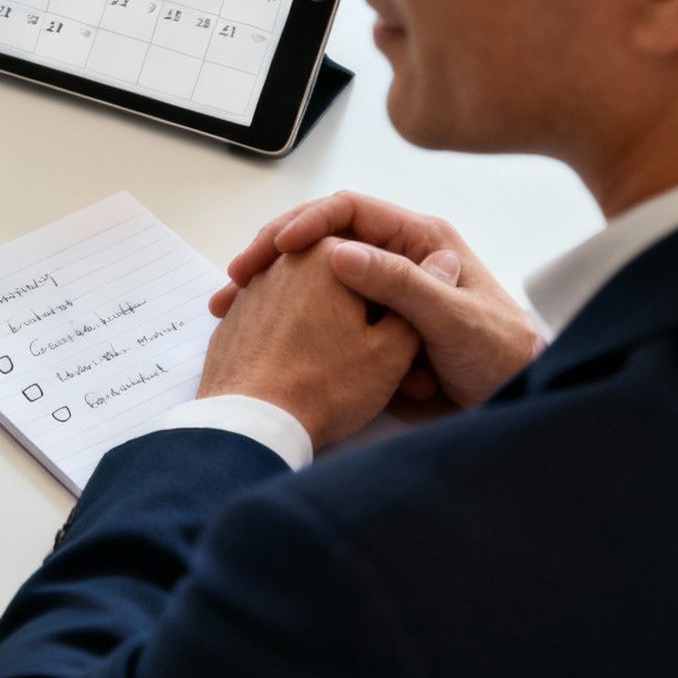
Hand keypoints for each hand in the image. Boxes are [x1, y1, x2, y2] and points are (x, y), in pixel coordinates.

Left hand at [198, 241, 420, 449]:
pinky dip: (293, 335)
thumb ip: (419, 300)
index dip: (395, 298)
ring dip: (325, 323)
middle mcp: (285, 261)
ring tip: (337, 367)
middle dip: (358, 311)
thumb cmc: (326, 386)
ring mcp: (253, 288)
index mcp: (328, 255)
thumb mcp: (391, 351)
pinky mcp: (234, 316)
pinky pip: (276, 316)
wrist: (252, 422)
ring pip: (305, 296)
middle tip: (368, 356)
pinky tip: (303, 365)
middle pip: (338, 277)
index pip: (377, 260)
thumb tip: (444, 263)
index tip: (399, 333)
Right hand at [208, 192, 542, 407]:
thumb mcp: (453, 320)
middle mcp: (395, 257)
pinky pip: (319, 309)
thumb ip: (403, 284)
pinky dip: (284, 315)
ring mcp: (379, 290)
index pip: (350, 211)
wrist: (513, 401)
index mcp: (419, 241)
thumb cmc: (498, 357)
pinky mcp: (368, 322)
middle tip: (238, 272)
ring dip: (270, 285)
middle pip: (321, 237)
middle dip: (274, 251)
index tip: (277, 247)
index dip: (308, 221)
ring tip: (231, 302)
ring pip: (313, 274)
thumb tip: (339, 251)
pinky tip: (254, 326)